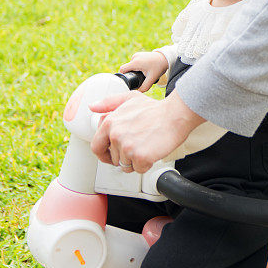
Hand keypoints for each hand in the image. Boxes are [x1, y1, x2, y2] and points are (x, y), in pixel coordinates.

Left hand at [89, 89, 204, 172]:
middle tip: (136, 146)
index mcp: (110, 122)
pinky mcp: (140, 157)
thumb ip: (109, 103)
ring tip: (146, 145)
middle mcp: (116, 135)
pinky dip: (146, 164)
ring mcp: (127, 147)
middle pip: (113, 158)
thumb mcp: (129, 99)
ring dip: (135, 160)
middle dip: (124, 156)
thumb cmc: (155, 108)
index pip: (96, 146)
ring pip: (126, 165)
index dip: (103, 153)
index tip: (110, 154)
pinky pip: (138, 169)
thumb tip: (92, 107)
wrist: (175, 115)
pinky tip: (152, 151)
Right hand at [118, 51, 168, 91]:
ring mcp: (137, 55)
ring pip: (131, 66)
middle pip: (127, 69)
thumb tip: (137, 92)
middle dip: (131, 74)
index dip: (123, 76)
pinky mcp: (139, 54)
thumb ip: (144, 87)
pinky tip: (144, 69)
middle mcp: (135, 57)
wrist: (165, 58)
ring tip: (144, 73)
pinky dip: (137, 66)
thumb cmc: (159, 67)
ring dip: (134, 70)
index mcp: (135, 62)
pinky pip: (134, 62)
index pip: (122, 69)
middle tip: (140, 78)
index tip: (129, 80)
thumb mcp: (152, 79)